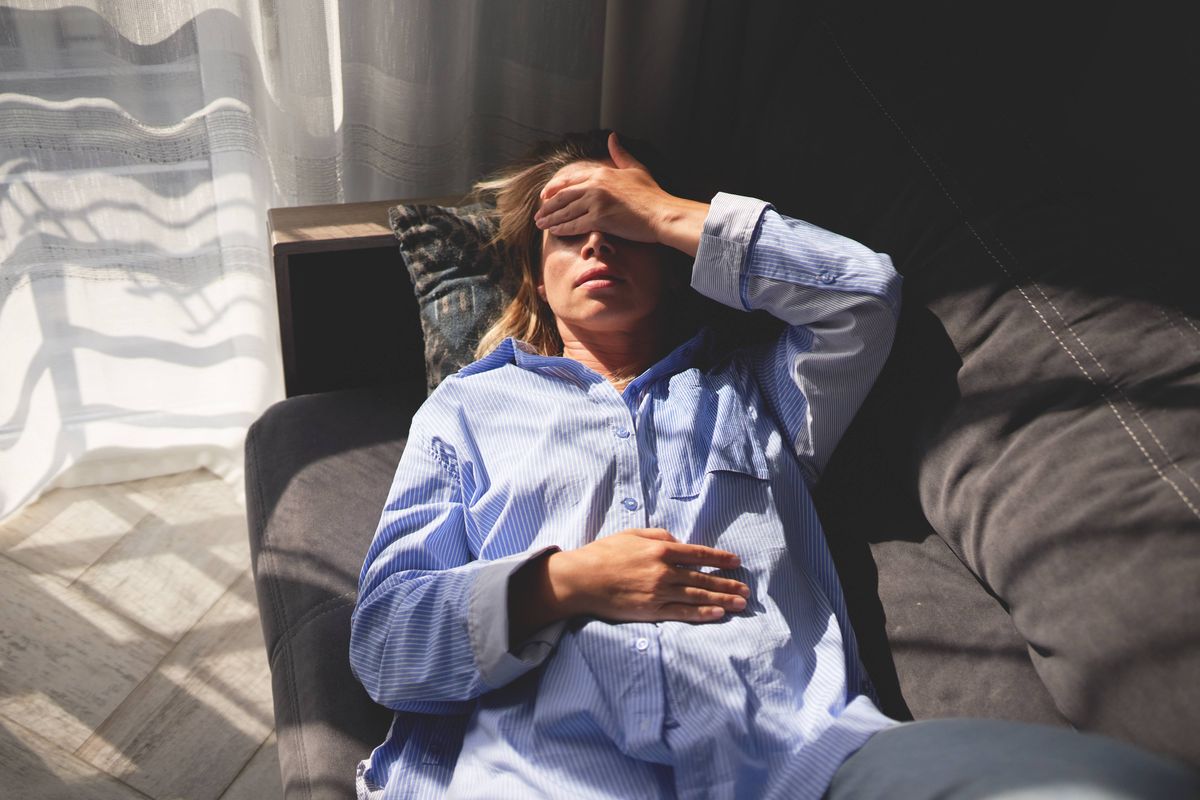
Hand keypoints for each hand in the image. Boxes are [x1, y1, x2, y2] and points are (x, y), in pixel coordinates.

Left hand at [533, 133, 708, 256]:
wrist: (662, 213)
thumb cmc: (652, 194)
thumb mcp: (636, 168)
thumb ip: (621, 154)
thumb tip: (612, 137)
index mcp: (601, 173)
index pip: (570, 180)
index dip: (554, 188)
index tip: (544, 196)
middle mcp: (595, 185)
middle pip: (563, 196)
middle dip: (548, 206)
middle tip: (538, 214)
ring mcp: (596, 201)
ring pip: (566, 211)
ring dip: (551, 219)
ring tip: (541, 224)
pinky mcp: (599, 218)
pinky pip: (574, 225)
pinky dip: (562, 229)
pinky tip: (554, 232)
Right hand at [547, 528, 749, 622]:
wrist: (582, 579)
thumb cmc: (604, 553)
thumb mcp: (632, 534)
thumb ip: (658, 536)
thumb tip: (679, 542)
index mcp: (661, 549)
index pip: (699, 554)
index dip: (720, 558)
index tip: (736, 562)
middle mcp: (665, 571)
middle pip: (703, 578)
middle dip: (728, 584)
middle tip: (746, 590)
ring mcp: (660, 592)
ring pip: (698, 596)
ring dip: (722, 599)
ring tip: (740, 603)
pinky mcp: (652, 610)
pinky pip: (683, 612)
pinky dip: (702, 614)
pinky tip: (718, 614)